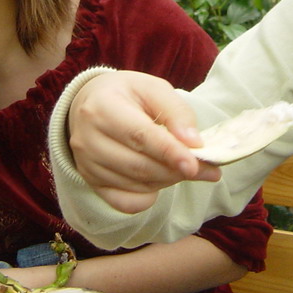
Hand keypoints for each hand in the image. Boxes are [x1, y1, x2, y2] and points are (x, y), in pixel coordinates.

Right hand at [68, 70, 220, 212]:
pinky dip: (147, 198)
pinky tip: (158, 182)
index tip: (195, 164)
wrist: (91, 103)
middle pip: (139, 165)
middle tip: (206, 169)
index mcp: (102, 107)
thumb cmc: (127, 94)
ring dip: (167, 181)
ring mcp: (86, 164)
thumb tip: (194, 143)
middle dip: (176, 170)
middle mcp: (87, 139)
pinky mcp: (91, 182)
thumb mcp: (153, 89)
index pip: (139, 135)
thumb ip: (176, 112)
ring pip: (135, 185)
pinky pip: (124, 203)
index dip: (169, 152)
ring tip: (183, 168)